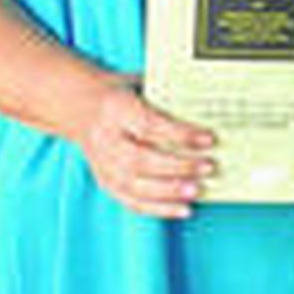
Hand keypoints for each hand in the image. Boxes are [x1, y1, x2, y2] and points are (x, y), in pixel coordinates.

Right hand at [74, 75, 214, 219]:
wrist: (81, 106)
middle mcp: (105, 139)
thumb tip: (211, 108)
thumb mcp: (141, 84)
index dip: (180, 134)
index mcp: (116, 109)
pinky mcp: (105, 182)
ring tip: (198, 190)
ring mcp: (102, 164)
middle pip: (140, 159)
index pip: (149, 125)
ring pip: (134, 185)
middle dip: (177, 166)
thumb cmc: (122, 94)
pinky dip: (158, 208)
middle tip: (208, 167)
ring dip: (169, 191)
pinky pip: (131, 200)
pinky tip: (183, 209)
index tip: (208, 139)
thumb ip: (168, 97)